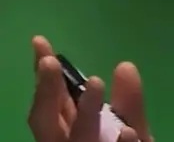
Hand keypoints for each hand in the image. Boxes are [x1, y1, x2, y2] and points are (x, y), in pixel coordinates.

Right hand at [28, 36, 153, 141]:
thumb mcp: (130, 125)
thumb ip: (128, 102)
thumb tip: (125, 66)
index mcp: (71, 129)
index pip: (53, 100)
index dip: (45, 73)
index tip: (40, 43)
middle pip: (48, 120)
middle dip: (48, 91)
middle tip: (50, 62)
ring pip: (77, 137)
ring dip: (86, 111)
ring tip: (96, 82)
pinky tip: (128, 132)